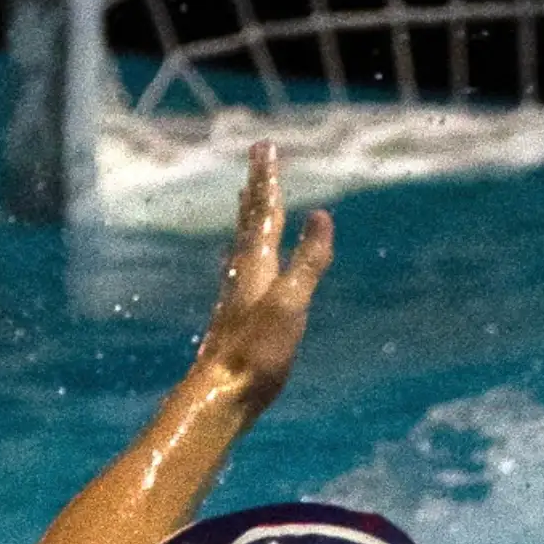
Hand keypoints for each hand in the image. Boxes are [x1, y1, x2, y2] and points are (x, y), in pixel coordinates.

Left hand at [195, 142, 333, 412]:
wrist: (222, 395)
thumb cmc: (258, 353)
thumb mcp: (291, 304)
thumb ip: (308, 261)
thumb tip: (322, 216)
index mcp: (256, 266)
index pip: (265, 214)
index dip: (268, 181)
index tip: (266, 148)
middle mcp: (242, 274)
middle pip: (250, 222)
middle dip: (257, 190)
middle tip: (258, 159)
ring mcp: (236, 295)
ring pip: (243, 244)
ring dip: (248, 218)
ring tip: (246, 200)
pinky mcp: (237, 316)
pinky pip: (242, 269)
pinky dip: (246, 251)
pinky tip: (241, 262)